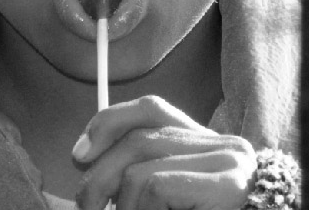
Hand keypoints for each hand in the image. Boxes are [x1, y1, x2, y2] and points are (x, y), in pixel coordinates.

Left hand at [71, 95, 255, 209]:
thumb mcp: (166, 193)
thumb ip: (140, 168)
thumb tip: (84, 158)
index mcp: (205, 141)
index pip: (150, 109)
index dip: (107, 124)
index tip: (79, 156)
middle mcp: (223, 144)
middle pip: (137, 141)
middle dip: (99, 177)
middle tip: (89, 208)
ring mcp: (228, 163)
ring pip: (139, 170)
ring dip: (122, 208)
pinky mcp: (227, 186)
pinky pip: (156, 186)